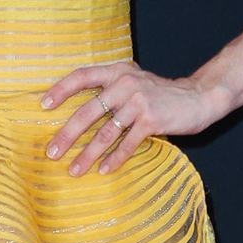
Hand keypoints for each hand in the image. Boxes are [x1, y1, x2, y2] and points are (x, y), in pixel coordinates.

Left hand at [39, 62, 229, 175]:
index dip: (61, 90)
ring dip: (88, 154)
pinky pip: (128, 143)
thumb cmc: (159, 94)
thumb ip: (110, 89)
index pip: (82, 76)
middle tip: (52, 152)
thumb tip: (76, 113)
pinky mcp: (152, 119)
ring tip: (74, 170)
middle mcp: (125, 83)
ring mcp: (139, 101)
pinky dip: (115, 159)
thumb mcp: (134, 81)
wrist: (199, 97)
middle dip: (67, 135)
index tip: (43, 106)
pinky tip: (104, 170)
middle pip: (88, 111)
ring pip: (106, 132)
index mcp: (117, 71)